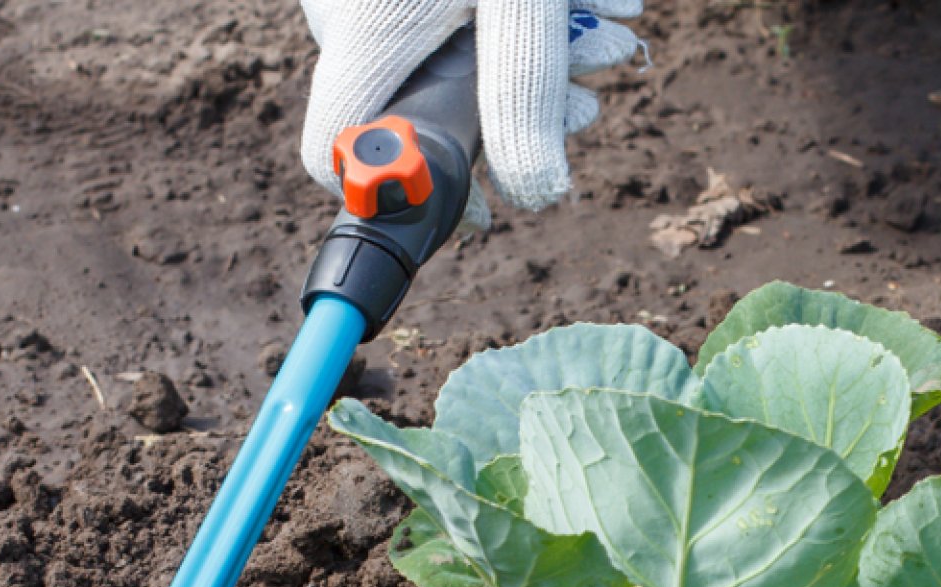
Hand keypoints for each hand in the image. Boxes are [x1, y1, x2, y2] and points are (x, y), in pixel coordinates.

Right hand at [300, 0, 643, 218]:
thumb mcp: (525, 4)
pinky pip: (453, 13)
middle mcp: (350, 12)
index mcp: (363, 31)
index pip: (332, 154)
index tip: (472, 211)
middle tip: (592, 97)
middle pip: (417, 109)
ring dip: (537, 64)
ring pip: (451, 57)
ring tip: (607, 35)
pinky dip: (517, 19)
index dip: (395, 195)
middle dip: (517, 118)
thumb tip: (533, 200)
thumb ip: (527, 98)